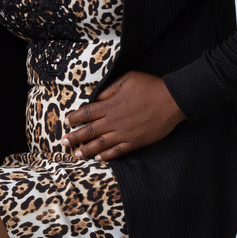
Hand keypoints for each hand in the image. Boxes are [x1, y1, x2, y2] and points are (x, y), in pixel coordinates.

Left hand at [62, 71, 184, 161]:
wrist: (172, 100)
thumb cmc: (150, 86)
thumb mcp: (127, 79)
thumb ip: (110, 88)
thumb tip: (97, 97)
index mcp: (111, 104)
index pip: (88, 113)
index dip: (75, 118)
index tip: (67, 122)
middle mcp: (114, 120)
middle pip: (90, 131)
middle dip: (75, 137)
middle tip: (64, 143)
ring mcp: (124, 133)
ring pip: (101, 144)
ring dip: (87, 150)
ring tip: (77, 155)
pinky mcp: (135, 141)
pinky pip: (118, 151)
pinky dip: (107, 155)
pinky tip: (99, 158)